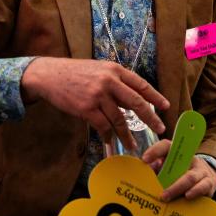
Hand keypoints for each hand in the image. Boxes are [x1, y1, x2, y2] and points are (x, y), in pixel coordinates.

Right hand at [21, 57, 168, 149]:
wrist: (50, 75)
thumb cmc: (75, 73)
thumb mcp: (99, 70)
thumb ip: (116, 83)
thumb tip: (132, 101)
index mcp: (114, 70)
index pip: (141, 84)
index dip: (155, 96)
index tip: (165, 106)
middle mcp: (109, 81)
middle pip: (136, 102)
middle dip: (150, 118)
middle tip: (160, 128)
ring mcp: (98, 95)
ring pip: (119, 119)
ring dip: (127, 135)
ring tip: (133, 145)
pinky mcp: (86, 108)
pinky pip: (102, 126)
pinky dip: (108, 136)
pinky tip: (110, 141)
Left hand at [142, 140, 215, 200]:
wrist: (206, 179)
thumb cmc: (181, 174)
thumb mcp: (169, 170)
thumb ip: (157, 170)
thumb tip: (146, 171)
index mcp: (177, 153)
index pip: (166, 146)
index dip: (155, 150)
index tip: (144, 159)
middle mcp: (190, 159)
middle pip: (179, 164)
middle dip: (165, 175)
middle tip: (157, 191)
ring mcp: (200, 171)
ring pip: (190, 178)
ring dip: (177, 188)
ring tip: (166, 197)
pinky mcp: (209, 183)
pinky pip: (202, 187)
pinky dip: (195, 192)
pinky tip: (187, 197)